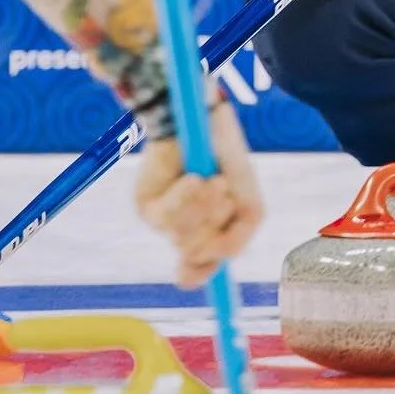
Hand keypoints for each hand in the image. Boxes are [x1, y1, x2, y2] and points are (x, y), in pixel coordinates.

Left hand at [135, 98, 263, 288]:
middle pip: (196, 254)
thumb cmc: (227, 160)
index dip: (201, 273)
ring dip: (204, 207)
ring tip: (212, 178)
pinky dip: (183, 197)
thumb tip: (214, 259)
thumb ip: (238, 239)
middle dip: (217, 222)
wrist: (206, 120)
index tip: (208, 264)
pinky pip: (163, 216)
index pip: (198, 270)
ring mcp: (162, 219)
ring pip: (181, 237)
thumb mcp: (249, 205)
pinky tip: (192, 178)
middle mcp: (181, 231)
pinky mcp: (145, 203)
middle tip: (223, 190)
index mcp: (207, 235)